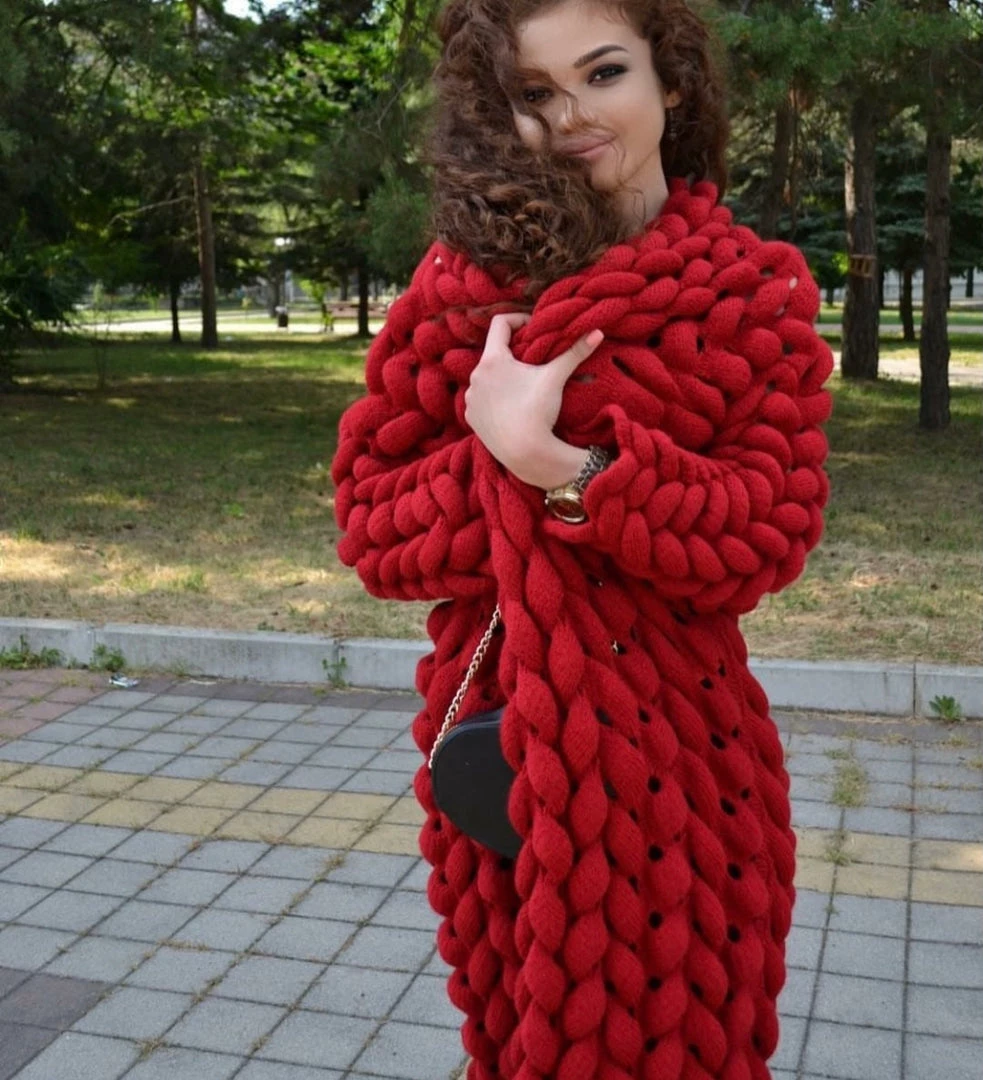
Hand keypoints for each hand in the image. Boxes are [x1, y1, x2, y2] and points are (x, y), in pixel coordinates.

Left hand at [465, 313, 603, 485]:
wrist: (526, 453)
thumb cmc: (538, 411)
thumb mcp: (555, 377)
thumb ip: (574, 352)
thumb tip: (598, 332)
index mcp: (492, 360)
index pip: (500, 323)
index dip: (518, 320)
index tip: (532, 329)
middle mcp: (475, 376)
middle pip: (493, 352)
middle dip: (512, 353)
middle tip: (532, 359)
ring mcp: (470, 398)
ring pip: (486, 377)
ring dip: (501, 377)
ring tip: (521, 386)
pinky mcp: (471, 417)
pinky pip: (481, 399)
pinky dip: (493, 398)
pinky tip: (509, 407)